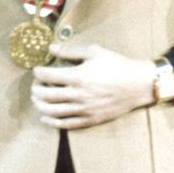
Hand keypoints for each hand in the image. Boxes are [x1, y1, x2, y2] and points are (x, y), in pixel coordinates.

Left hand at [31, 43, 155, 129]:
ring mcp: (83, 109)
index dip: (38, 72)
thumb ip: (70, 51)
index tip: (38, 70)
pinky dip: (51, 121)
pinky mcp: (89, 120)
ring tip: (37, 99)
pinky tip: (45, 117)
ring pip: (51, 112)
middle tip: (36, 85)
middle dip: (35, 89)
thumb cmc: (117, 65)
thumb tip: (51, 48)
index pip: (46, 76)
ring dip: (39, 105)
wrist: (138, 85)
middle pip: (45, 95)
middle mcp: (77, 95)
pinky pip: (64, 124)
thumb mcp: (94, 52)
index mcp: (77, 76)